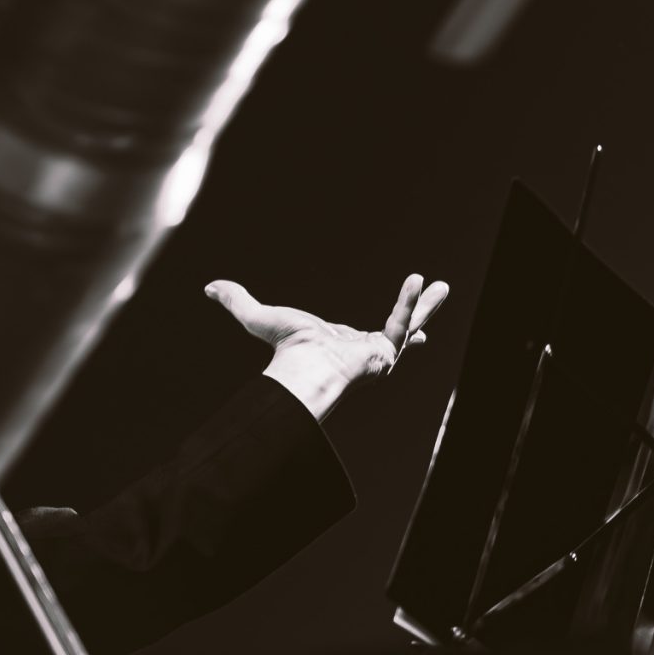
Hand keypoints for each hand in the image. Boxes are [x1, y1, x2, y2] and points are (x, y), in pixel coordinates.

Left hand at [206, 273, 450, 420]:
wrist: (303, 373)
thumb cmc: (285, 352)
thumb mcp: (261, 317)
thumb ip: (238, 302)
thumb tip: (208, 288)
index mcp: (342, 346)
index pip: (366, 335)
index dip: (380, 328)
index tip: (390, 330)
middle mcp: (363, 352)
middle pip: (395, 331)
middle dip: (416, 314)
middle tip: (436, 296)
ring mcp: (378, 355)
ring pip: (408, 326)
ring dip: (427, 307)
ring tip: (445, 286)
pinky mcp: (387, 353)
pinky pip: (401, 324)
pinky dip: (410, 303)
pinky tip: (422, 281)